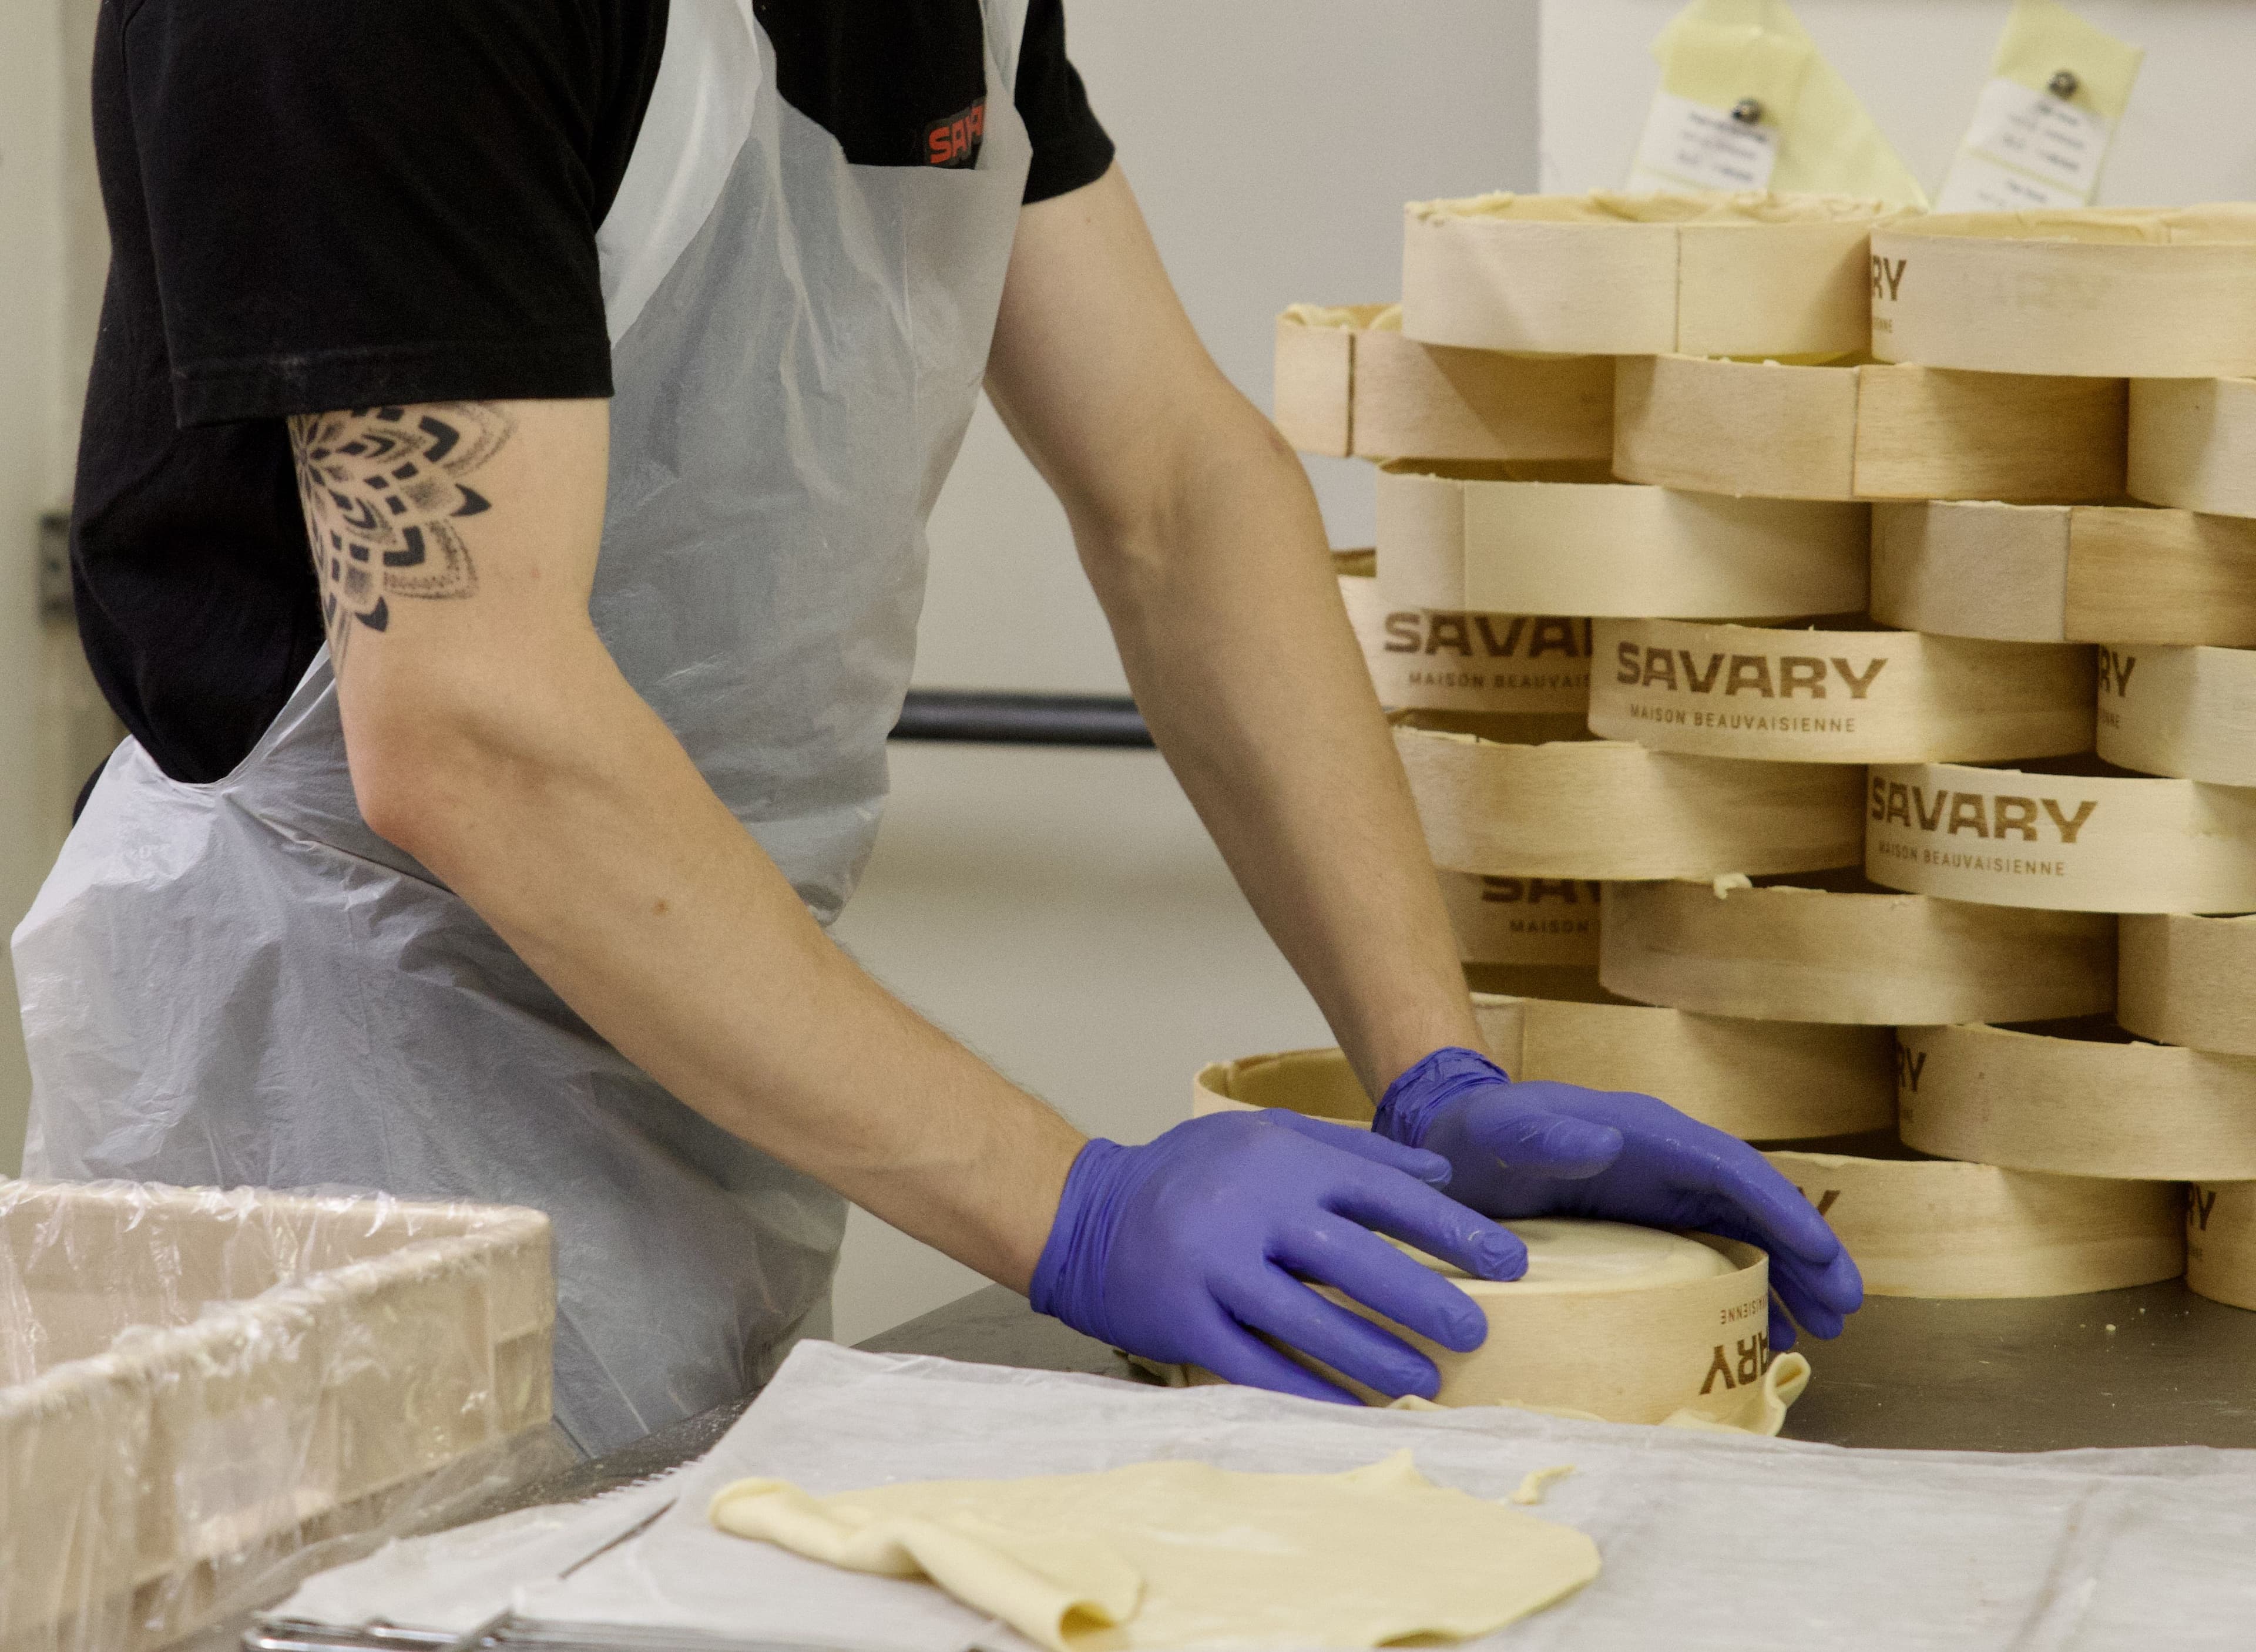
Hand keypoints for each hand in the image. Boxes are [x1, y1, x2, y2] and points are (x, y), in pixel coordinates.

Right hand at [1030, 1110, 1530, 1403]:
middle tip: (1476, 1330)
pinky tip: (1353, 1407)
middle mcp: (1251, 1209)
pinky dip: (1309, 1389)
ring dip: (1375, 1355)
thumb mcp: (1269, 1134)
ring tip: (1426, 1380)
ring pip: (1309, 1320)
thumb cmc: (1190, 1172)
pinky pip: (1257, 1363)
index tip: (1507, 1260)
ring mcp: (1215, 1267)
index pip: (1383, 1194)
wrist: (1086, 1210)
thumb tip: (1441, 1177)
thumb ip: (1354, 1152)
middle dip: (1424, 1299)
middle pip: (1354, 1260)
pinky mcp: (1185, 1320)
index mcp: (1281, 1159)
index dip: (1450, 1229)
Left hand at [1373, 1048, 1862, 1350]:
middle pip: (1756, 1206)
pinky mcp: (1649, 1228)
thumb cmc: (1479, 1135)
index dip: (1782, 1211)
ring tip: (1824, 1329)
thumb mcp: (1505, 1130)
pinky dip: (1747, 1291)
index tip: (1824, 1255)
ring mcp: (1661, 1196)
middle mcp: (1667, 1163)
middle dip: (1808, 1253)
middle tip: (1845, 1309)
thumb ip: (1546, 1134)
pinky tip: (1766, 1332)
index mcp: (1647, 1134)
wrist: (1451, 1146)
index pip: (1731, 1170)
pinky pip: (1713, 1257)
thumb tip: (1604, 1140)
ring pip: (1745, 1236)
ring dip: (1790, 1277)